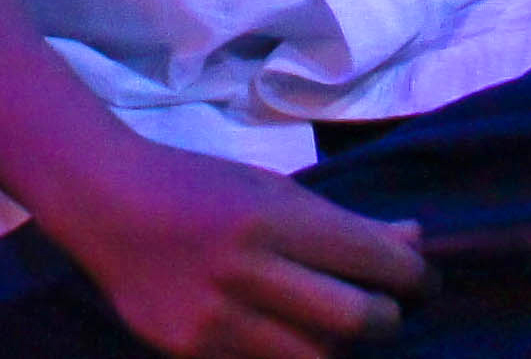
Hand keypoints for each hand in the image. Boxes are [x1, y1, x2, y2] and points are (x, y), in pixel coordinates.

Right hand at [47, 138, 425, 358]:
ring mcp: (216, 318)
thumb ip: (342, 224)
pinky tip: (297, 342)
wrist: (107, 205)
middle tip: (389, 311)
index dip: (413, 277)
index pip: (371, 259)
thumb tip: (414, 243)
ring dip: (342, 349)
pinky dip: (293, 358)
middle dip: (386, 319)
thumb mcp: (274, 189)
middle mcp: (247, 269)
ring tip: (342, 330)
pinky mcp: (192, 352)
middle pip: (353, 319)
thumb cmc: (200, 188)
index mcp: (272, 216)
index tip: (424, 282)